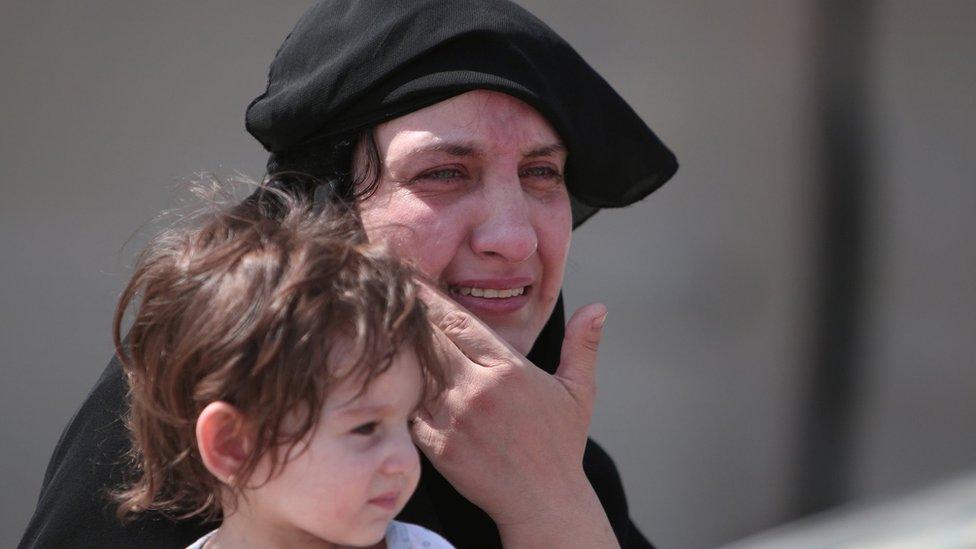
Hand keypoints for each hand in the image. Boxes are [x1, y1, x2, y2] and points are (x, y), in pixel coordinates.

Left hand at [411, 283, 608, 529]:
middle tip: (392, 300)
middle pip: (431, 340)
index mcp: (509, 370)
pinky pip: (408, 411)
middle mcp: (478, 390)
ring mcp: (455, 419)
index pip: (459, 322)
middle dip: (411, 318)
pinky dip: (400, 396)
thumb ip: (582, 346)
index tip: (416, 283)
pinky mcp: (438, 447)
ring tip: (385, 333)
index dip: (433, 299)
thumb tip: (598, 308)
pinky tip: (391, 382)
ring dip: (402, 354)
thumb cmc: (560, 445)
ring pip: (415, 373)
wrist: (543, 502)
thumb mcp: (579, 392)